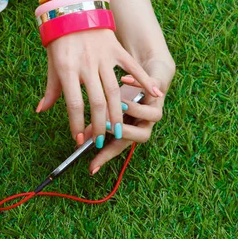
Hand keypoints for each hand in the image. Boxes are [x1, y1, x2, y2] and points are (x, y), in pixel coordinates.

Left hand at [36, 29, 163, 146]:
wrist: (72, 8)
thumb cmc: (60, 39)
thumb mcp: (52, 64)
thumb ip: (51, 89)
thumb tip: (41, 110)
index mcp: (67, 69)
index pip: (74, 103)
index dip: (77, 123)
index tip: (78, 139)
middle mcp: (86, 65)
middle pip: (97, 102)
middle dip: (100, 125)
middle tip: (102, 141)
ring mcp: (103, 57)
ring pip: (114, 91)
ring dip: (118, 114)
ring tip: (119, 131)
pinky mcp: (116, 50)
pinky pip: (133, 67)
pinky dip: (144, 81)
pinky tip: (155, 95)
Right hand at [80, 58, 174, 173]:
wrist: (149, 71)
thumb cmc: (126, 93)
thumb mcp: (108, 108)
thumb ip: (97, 122)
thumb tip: (79, 135)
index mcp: (132, 128)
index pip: (118, 146)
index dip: (105, 156)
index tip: (91, 167)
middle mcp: (145, 121)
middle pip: (141, 137)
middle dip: (125, 133)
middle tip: (107, 126)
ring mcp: (154, 106)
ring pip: (152, 115)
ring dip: (135, 110)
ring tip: (120, 102)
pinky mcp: (158, 89)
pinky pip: (152, 89)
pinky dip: (137, 84)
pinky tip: (123, 79)